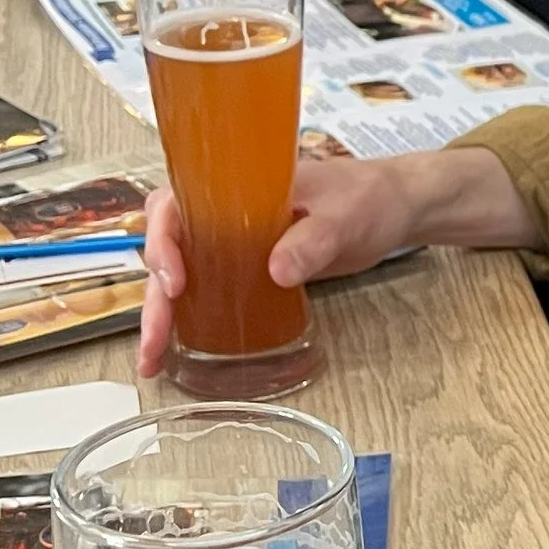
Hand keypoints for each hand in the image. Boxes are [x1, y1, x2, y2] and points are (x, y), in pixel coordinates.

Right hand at [136, 143, 538, 373]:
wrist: (396, 209)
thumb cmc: (368, 198)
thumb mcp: (345, 216)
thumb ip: (313, 240)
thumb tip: (275, 271)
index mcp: (235, 185)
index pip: (174, 204)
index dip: (163, 240)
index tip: (175, 279)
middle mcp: (223, 213)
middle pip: (170, 249)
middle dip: (156, 296)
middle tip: (155, 340)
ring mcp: (232, 244)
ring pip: (182, 276)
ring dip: (163, 316)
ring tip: (152, 363)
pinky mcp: (248, 270)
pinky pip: (208, 292)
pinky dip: (189, 321)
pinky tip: (177, 355)